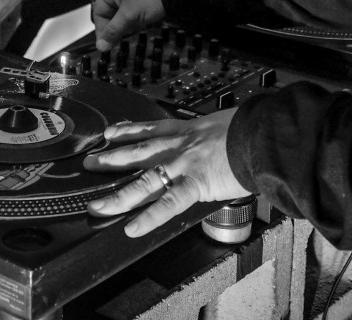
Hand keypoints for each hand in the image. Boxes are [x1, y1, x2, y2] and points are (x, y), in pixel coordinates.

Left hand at [83, 110, 250, 236]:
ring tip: (97, 205)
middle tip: (89, 163)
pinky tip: (132, 228)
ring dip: (118, 195)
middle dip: (111, 159)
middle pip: (137, 152)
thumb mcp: (226, 124)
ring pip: (143, 181)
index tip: (111, 133)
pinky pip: (167, 204)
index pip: (151, 129)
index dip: (128, 131)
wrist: (262, 133)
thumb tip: (222, 140)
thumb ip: (216, 134)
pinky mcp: (195, 183)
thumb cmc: (252, 128)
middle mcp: (180, 145)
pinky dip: (148, 217)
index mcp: (189, 129)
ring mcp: (184, 164)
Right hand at [92, 0, 163, 51]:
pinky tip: (146, 20)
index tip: (106, 44)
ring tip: (141, 23)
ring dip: (130, 22)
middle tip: (127, 35)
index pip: (99, 12)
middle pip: (111, 13)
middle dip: (119, 26)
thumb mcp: (130, 16)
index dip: (102, 30)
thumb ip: (114, 32)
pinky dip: (138, 17)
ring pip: (123, 13)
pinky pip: (134, 9)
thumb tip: (100, 47)